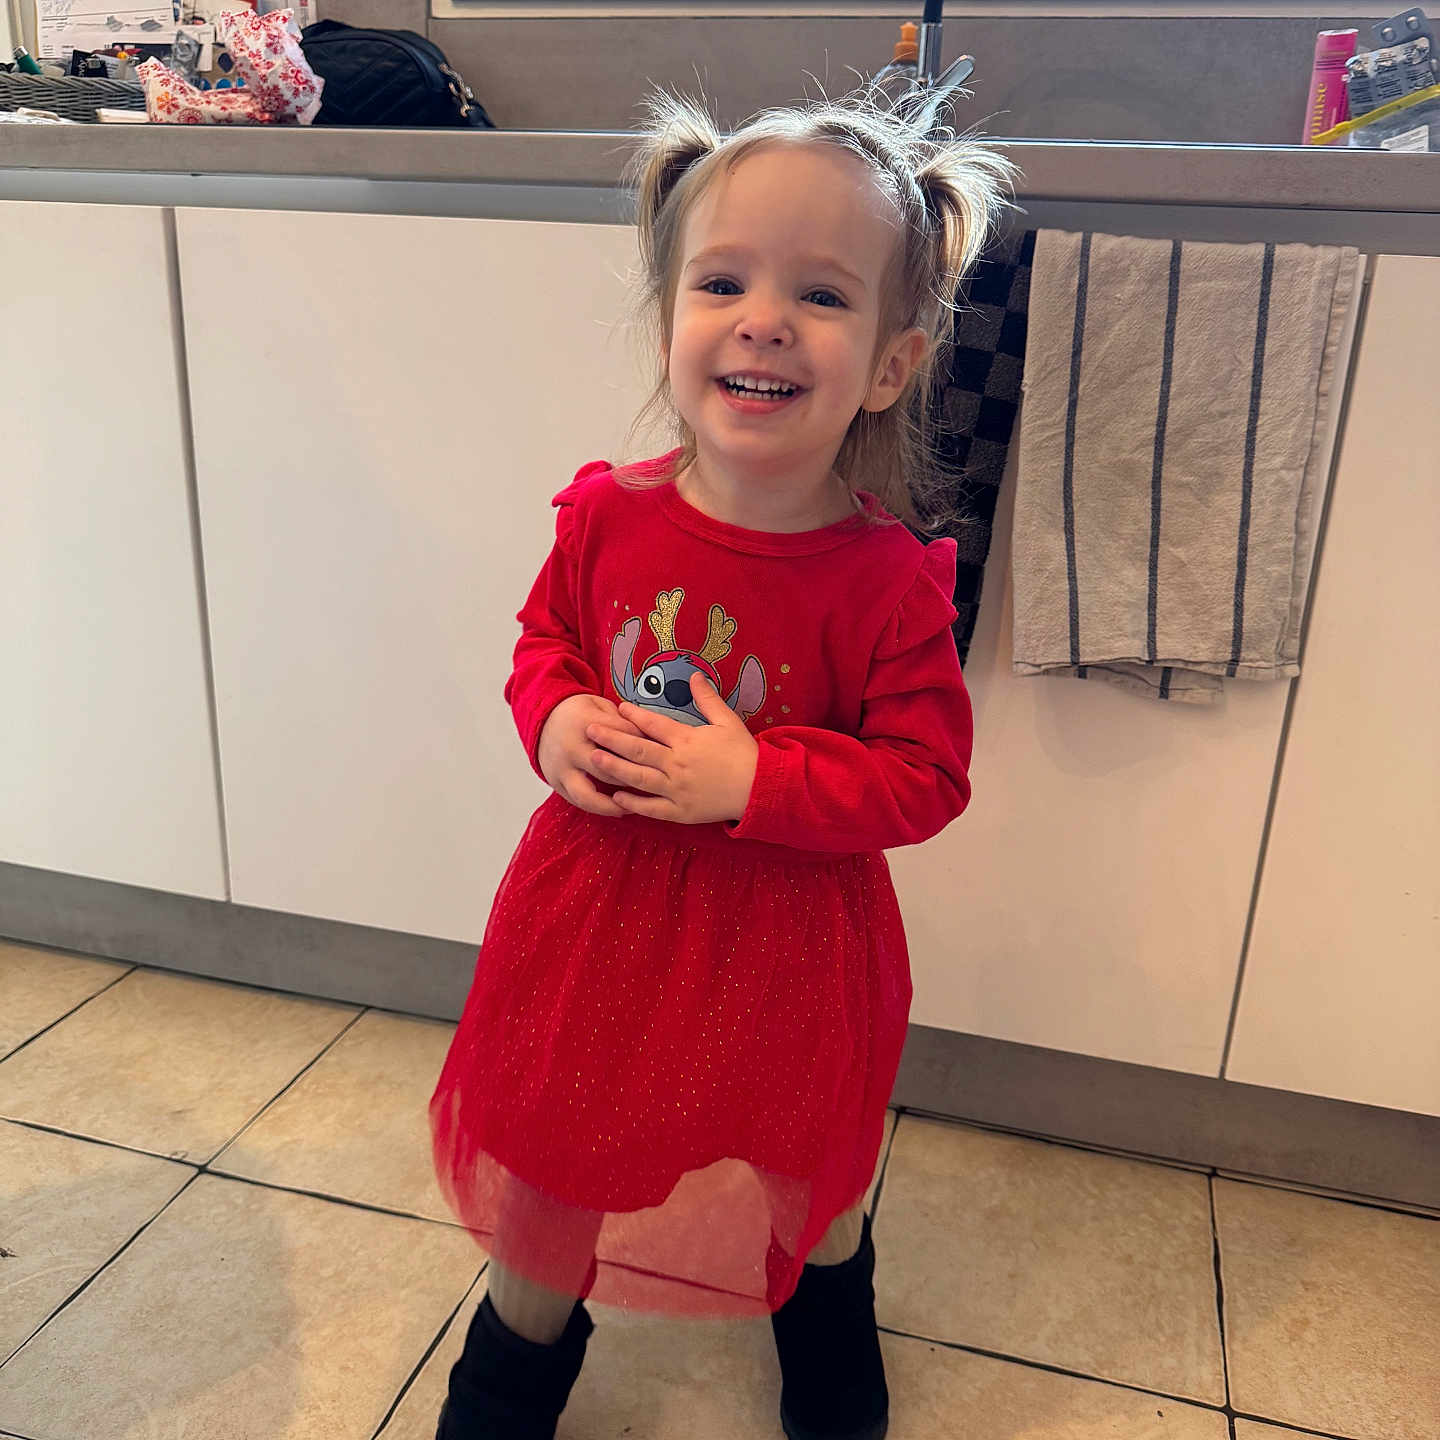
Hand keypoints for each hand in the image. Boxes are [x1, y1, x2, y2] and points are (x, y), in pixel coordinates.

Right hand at [537, 693, 645, 817]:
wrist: (544, 720)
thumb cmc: (578, 714)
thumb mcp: (600, 706)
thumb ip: (621, 721)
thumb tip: (648, 737)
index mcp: (585, 724)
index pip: (622, 736)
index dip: (643, 744)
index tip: (660, 753)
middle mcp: (572, 748)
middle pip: (608, 768)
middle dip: (632, 777)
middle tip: (653, 785)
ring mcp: (562, 768)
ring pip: (589, 794)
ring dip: (612, 804)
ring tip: (631, 808)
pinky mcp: (556, 782)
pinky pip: (578, 801)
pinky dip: (598, 808)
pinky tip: (617, 809)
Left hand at [583, 673, 758, 824]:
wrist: (761, 788)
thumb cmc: (745, 754)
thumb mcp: (728, 721)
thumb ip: (708, 699)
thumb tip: (695, 674)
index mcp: (688, 740)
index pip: (654, 724)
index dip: (634, 715)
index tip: (618, 707)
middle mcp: (677, 764)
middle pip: (638, 749)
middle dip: (612, 738)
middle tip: (589, 730)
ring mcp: (677, 789)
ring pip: (639, 777)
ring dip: (614, 768)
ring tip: (593, 759)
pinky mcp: (680, 811)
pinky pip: (652, 807)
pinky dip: (633, 803)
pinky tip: (616, 797)